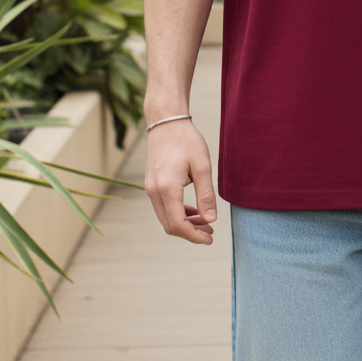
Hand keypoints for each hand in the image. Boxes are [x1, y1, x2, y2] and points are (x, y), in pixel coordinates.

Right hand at [144, 119, 217, 243]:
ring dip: (184, 223)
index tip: (210, 238)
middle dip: (190, 232)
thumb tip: (211, 219)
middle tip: (211, 230)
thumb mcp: (202, 165)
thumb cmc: (186, 140)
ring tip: (205, 221)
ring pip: (165, 217)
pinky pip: (162, 207)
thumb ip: (206, 194)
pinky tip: (192, 210)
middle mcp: (154, 192)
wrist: (166, 121)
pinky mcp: (151, 184)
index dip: (194, 236)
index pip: (178, 224)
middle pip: (170, 225)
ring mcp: (150, 188)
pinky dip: (177, 213)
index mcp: (167, 189)